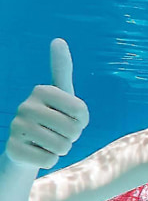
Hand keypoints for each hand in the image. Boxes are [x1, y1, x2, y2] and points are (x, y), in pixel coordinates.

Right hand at [5, 38, 89, 169]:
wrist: (28, 146)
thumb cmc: (53, 118)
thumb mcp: (62, 94)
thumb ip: (62, 68)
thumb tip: (58, 39)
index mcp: (41, 90)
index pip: (81, 111)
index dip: (82, 120)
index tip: (70, 117)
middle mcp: (25, 106)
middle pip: (73, 130)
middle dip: (72, 137)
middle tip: (59, 132)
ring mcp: (16, 128)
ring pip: (62, 147)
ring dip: (62, 149)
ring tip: (49, 142)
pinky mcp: (13, 150)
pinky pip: (50, 161)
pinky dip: (50, 160)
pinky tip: (38, 152)